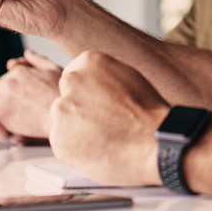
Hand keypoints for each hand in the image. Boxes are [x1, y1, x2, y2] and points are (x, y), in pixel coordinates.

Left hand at [0, 49, 61, 142]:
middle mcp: (10, 81)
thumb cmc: (62, 94)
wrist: (62, 113)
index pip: (4, 76)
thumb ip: (38, 60)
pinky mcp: (1, 111)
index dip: (0, 84)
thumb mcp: (53, 70)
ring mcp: (4, 95)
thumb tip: (27, 52)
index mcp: (21, 71)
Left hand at [49, 51, 168, 186]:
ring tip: (103, 137)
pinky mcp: (58, 138)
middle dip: (79, 109)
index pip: (75, 75)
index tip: (99, 104)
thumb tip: (92, 83)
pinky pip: (62, 143)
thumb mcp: (127, 75)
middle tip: (101, 122)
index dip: (88, 93)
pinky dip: (74, 149)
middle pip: (66, 96)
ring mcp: (62, 110)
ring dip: (76, 129)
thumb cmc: (148, 112)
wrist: (153, 141)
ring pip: (63, 120)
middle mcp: (71, 81)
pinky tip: (97, 149)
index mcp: (88, 61)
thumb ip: (103, 75)